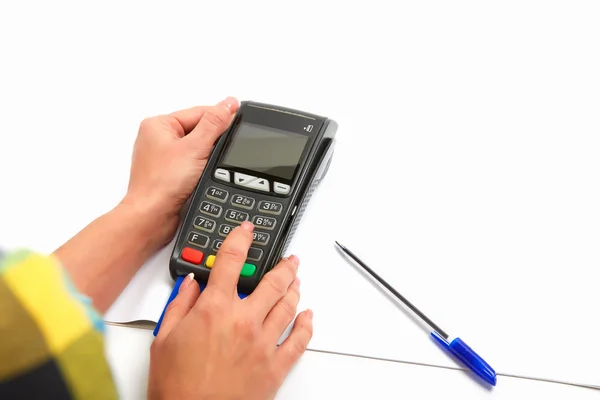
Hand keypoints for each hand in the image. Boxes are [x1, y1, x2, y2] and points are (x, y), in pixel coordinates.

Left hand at [122, 96, 239, 244]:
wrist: (152, 217)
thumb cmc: (162, 184)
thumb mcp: (195, 147)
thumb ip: (214, 123)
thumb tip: (228, 104)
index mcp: (158, 124)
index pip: (199, 112)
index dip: (219, 118)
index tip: (238, 121)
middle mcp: (158, 139)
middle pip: (198, 130)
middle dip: (212, 141)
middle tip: (219, 152)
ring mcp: (163, 158)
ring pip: (197, 149)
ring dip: (207, 157)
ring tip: (207, 168)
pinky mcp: (170, 175)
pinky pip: (193, 164)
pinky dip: (202, 169)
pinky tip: (204, 176)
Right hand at [148, 221, 312, 399]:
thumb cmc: (177, 387)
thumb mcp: (165, 339)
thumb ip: (179, 305)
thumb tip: (190, 284)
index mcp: (215, 310)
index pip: (232, 263)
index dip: (240, 241)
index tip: (247, 231)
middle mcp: (243, 321)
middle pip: (271, 282)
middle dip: (283, 265)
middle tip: (289, 258)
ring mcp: (263, 343)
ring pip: (288, 306)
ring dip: (295, 288)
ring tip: (297, 279)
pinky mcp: (275, 366)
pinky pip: (298, 341)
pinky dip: (306, 325)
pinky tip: (307, 316)